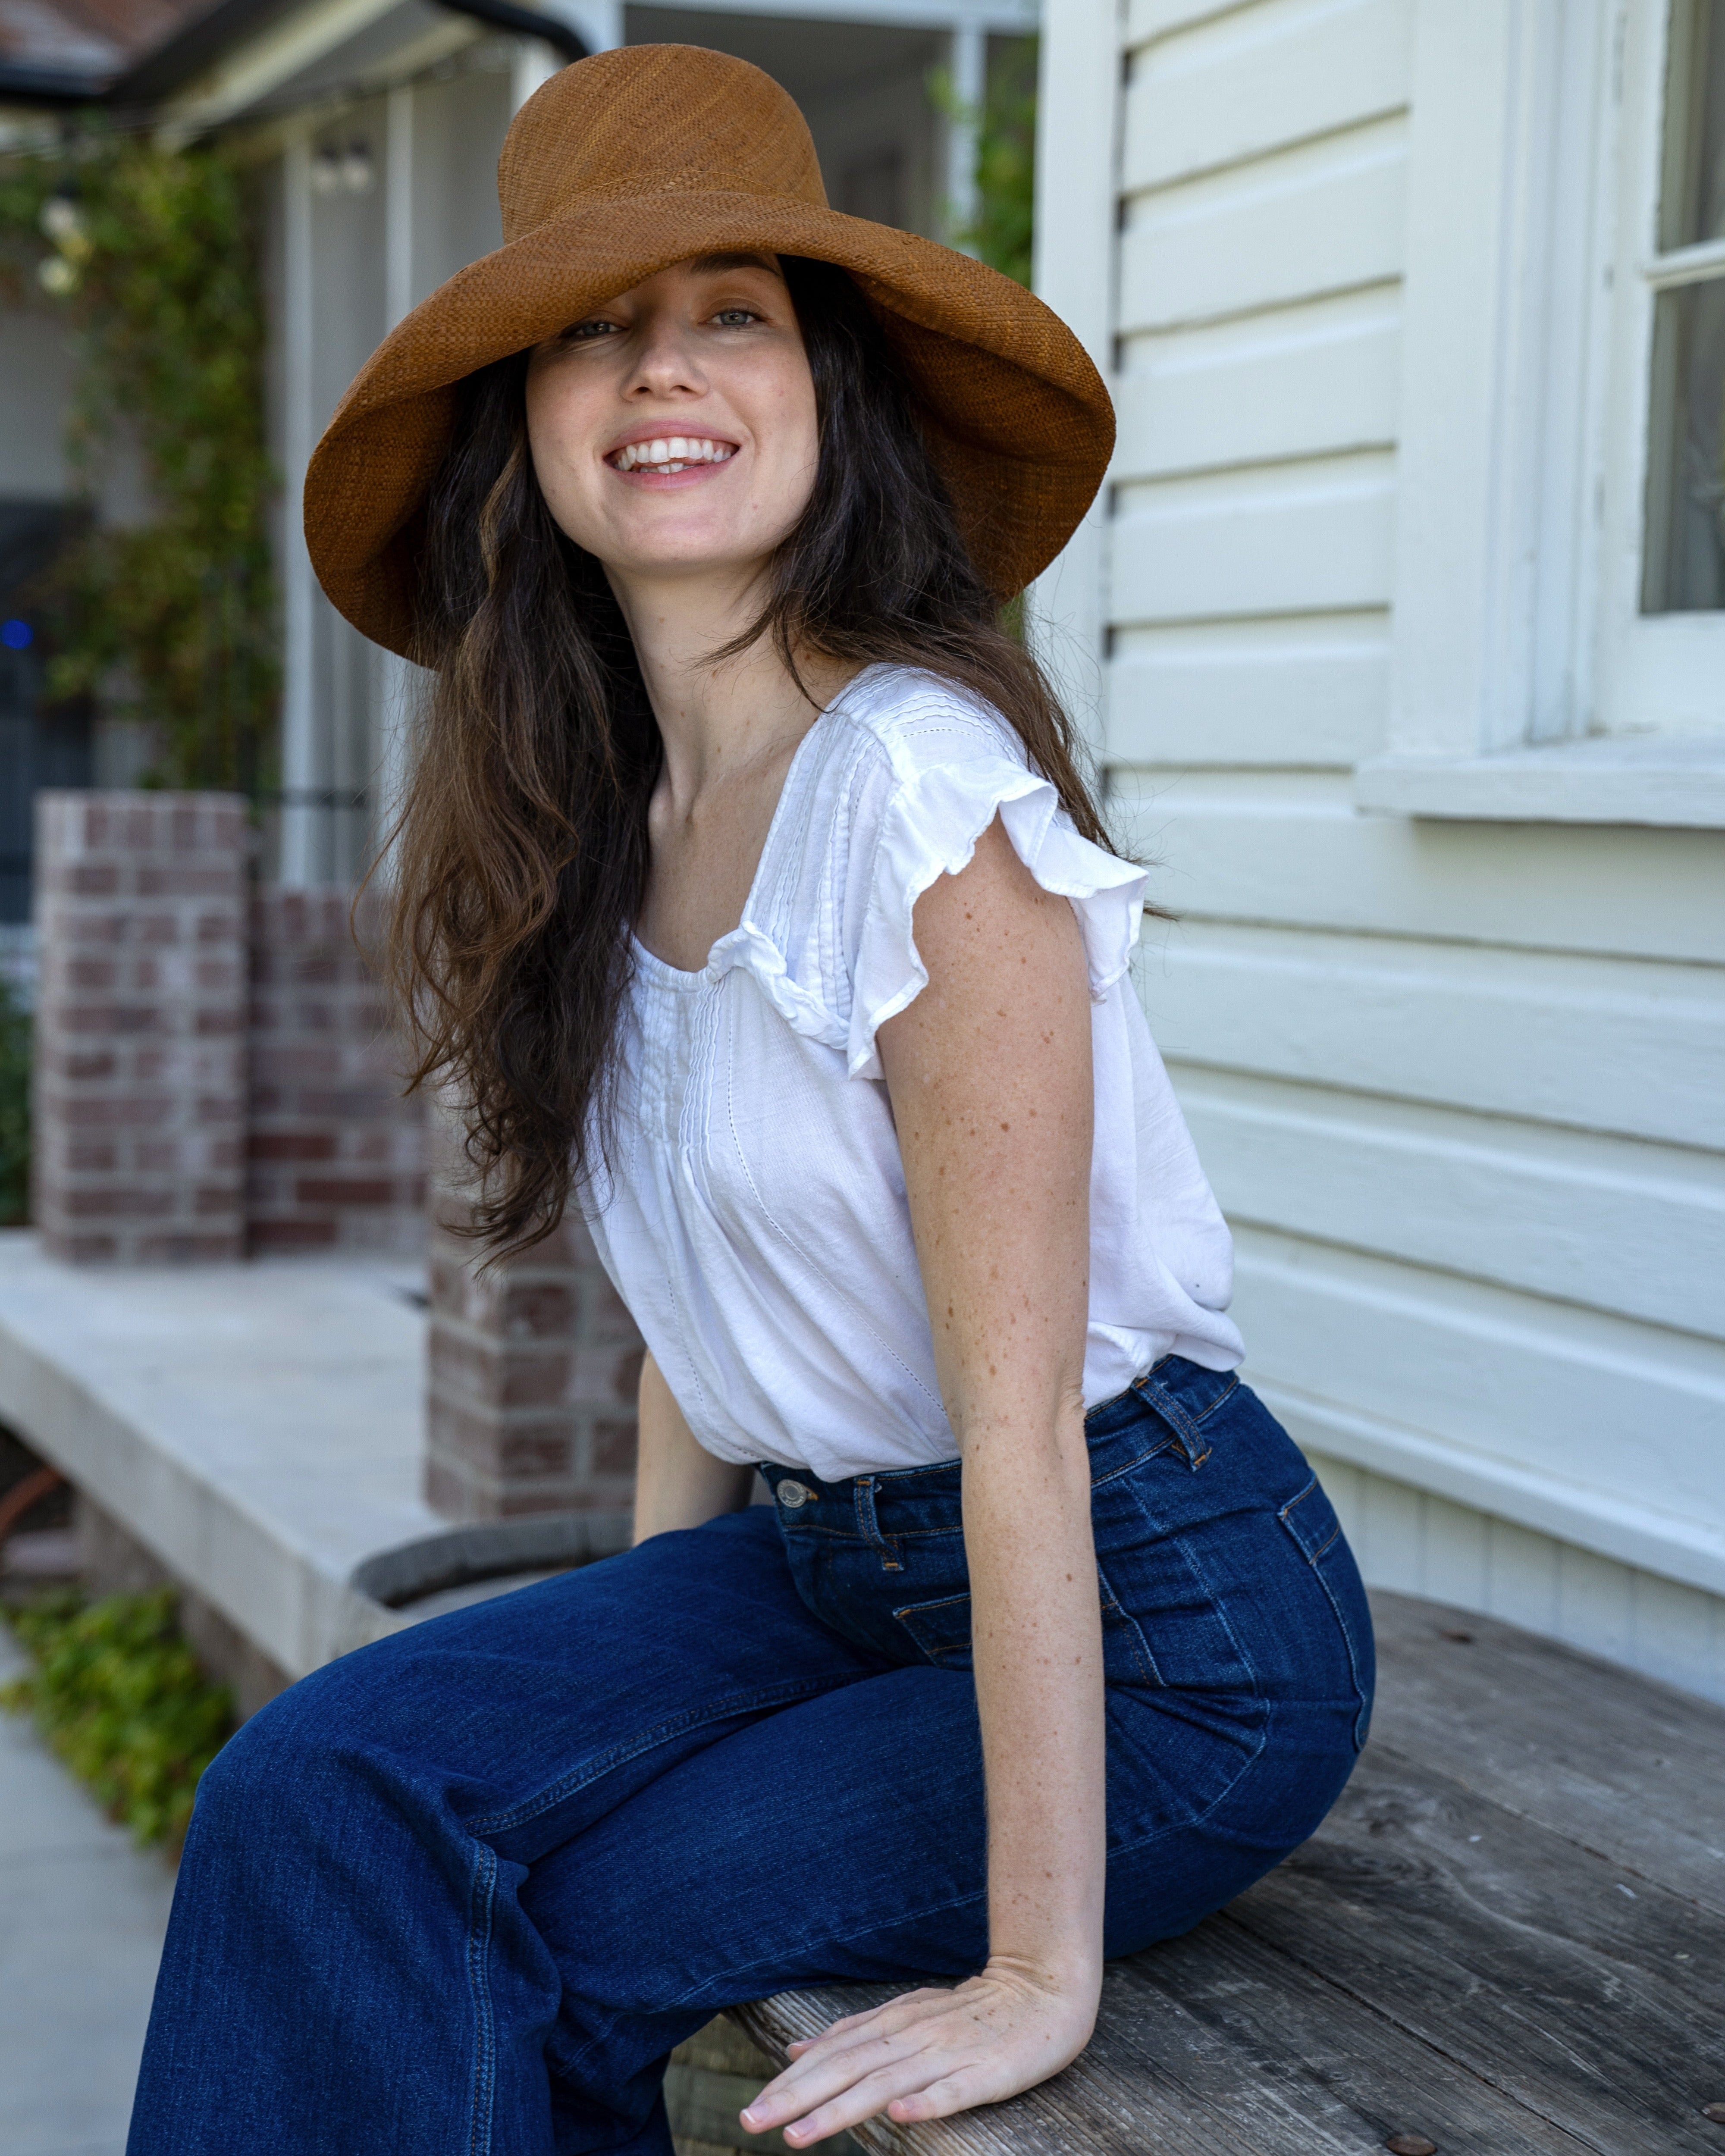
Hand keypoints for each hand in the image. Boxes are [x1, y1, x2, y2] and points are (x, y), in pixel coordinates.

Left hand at [737, 1957, 1098, 2146]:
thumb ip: (854, 2032)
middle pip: (846, 2070)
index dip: (790, 2083)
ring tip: (800, 2136)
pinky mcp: (987, 2073)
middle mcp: (913, 2037)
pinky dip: (926, 2104)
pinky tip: (901, 2117)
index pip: (832, 2056)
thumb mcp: (907, 2012)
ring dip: (840, 2110)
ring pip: (886, 2085)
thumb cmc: (972, 2009)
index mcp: (894, 2024)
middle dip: (796, 2099)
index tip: (750, 2109)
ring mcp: (949, 2054)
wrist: (1043, 1986)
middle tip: (750, 2123)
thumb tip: (796, 2049)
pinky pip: (954, 2092)